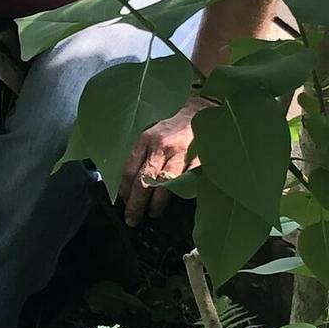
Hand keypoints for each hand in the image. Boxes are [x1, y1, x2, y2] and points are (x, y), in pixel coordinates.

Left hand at [121, 97, 210, 225]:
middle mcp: (162, 146)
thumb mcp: (156, 129)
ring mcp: (181, 155)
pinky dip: (177, 195)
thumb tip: (133, 177)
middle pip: (144, 181)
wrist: (206, 108)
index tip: (123, 200)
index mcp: (148, 137)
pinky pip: (185, 183)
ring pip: (164, 186)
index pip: (130, 168)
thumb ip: (146, 150)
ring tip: (152, 213)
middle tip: (132, 218)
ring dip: (156, 204)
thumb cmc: (178, 120)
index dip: (125, 188)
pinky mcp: (198, 161)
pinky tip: (174, 202)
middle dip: (136, 204)